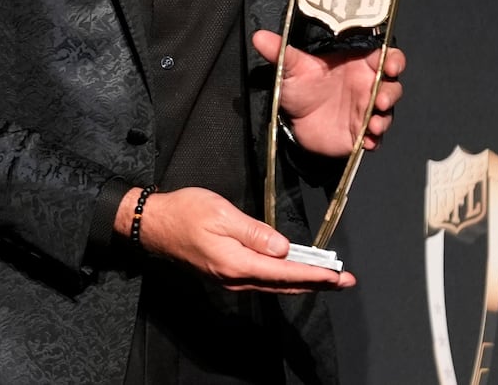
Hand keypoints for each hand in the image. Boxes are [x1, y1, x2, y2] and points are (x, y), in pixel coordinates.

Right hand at [118, 186, 354, 292]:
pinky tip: (295, 272)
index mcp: (237, 263)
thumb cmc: (184, 213)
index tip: (337, 276)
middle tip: (345, 281)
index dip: (314, 275)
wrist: (153, 224)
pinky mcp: (226, 272)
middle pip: (284, 285)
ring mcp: (230, 278)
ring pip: (275, 284)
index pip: (284, 273)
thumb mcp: (221, 214)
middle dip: (317, 283)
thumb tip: (283, 249)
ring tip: (328, 278)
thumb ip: (255, 233)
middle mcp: (236, 277)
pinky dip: (285, 278)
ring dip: (304, 281)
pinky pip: (263, 279)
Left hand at [251, 30, 404, 156]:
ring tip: (374, 124)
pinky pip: (375, 138)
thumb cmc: (300, 88)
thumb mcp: (290, 69)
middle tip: (380, 99)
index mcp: (359, 64)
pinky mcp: (360, 134)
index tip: (391, 64)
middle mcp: (368, 87)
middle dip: (391, 92)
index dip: (394, 59)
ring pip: (387, 113)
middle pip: (392, 86)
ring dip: (384, 118)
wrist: (293, 121)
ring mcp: (366, 111)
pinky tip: (368, 141)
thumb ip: (280, 53)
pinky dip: (375, 140)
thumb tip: (259, 36)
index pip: (386, 57)